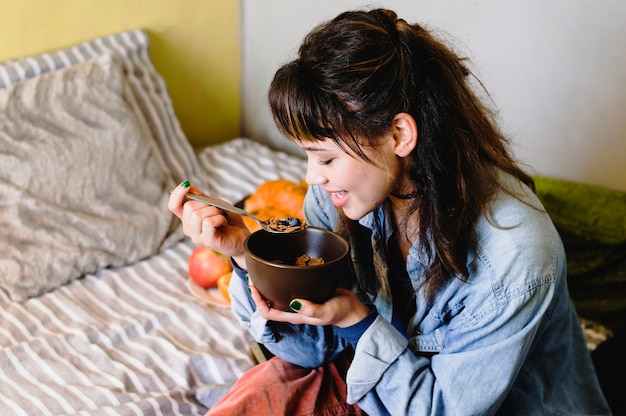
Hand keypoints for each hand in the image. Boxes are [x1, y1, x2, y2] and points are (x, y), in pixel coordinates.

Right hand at [168, 182, 249, 264]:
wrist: (242, 236)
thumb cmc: (228, 220)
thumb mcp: (215, 204)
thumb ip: (200, 197)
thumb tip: (187, 186)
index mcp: (189, 218)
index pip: (173, 206)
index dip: (177, 194)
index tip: (186, 185)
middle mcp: (189, 229)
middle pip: (188, 207)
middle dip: (206, 203)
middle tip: (218, 211)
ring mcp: (197, 237)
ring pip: (197, 215)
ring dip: (215, 211)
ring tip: (222, 218)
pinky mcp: (207, 242)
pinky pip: (208, 222)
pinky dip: (219, 218)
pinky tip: (224, 224)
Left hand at [249, 283, 369, 327]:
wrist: (351, 309)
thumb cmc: (340, 311)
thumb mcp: (326, 311)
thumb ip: (311, 309)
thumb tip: (293, 303)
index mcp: (294, 315)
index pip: (268, 313)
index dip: (257, 301)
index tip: (253, 287)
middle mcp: (293, 309)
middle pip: (268, 303)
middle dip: (259, 292)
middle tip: (253, 276)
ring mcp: (299, 302)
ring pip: (277, 296)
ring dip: (268, 286)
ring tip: (263, 272)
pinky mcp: (305, 293)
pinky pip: (288, 289)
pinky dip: (281, 281)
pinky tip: (283, 271)